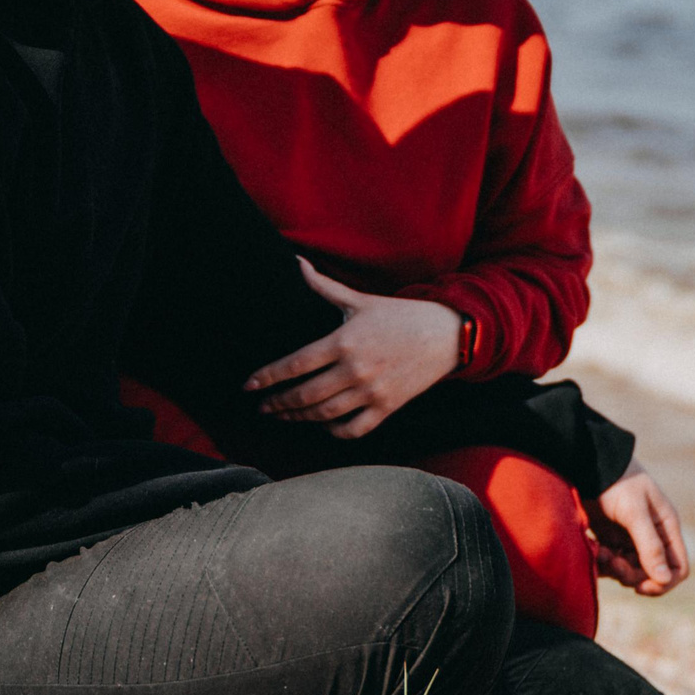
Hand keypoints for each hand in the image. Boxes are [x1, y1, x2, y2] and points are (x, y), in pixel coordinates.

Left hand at [246, 260, 462, 439]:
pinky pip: (354, 429)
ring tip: (283, 415)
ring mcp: (372, 391)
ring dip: (299, 417)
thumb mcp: (360, 300)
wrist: (445, 335)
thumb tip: (298, 263)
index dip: (268, 377)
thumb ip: (324, 286)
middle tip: (263, 406)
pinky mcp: (388, 407)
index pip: (295, 364)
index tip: (248, 386)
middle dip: (278, 403)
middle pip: (304, 395)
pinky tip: (324, 425)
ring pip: (324, 414)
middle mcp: (355, 369)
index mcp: (344, 341)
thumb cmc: (400, 315)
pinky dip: (334, 431)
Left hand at [588, 462, 689, 595]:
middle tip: (612, 561)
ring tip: (601, 551)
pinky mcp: (612, 541)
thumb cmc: (616, 483)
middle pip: (651, 575)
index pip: (678, 568)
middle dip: (632, 575)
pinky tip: (595, 549)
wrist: (588, 465)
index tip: (641, 587)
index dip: (663, 583)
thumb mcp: (634, 512)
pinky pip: (613, 565)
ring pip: (630, 572)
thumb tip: (664, 579)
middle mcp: (653, 537)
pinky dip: (604, 563)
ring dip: (615, 568)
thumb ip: (649, 545)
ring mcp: (632, 540)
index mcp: (667, 528)